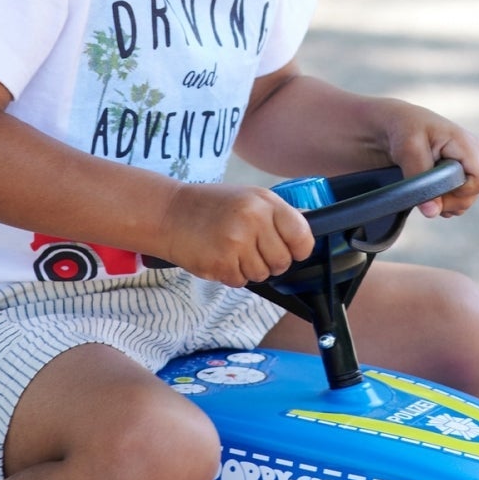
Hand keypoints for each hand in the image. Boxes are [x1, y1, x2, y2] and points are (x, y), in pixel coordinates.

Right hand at [160, 184, 314, 286]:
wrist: (168, 213)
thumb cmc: (211, 206)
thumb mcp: (249, 198)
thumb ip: (278, 215)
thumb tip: (310, 227)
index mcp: (265, 202)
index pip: (302, 235)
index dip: (299, 248)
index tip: (291, 250)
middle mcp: (254, 220)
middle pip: (282, 261)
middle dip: (270, 261)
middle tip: (250, 249)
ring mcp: (237, 242)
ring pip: (262, 274)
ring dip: (249, 269)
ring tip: (231, 250)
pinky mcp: (221, 263)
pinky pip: (241, 281)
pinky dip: (231, 275)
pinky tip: (219, 257)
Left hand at [381, 104, 478, 218]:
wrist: (399, 125)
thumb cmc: (405, 130)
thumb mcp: (408, 149)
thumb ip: (421, 182)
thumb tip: (432, 212)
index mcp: (469, 146)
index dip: (460, 192)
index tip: (435, 186)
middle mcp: (478, 156)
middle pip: (473, 196)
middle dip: (447, 200)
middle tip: (423, 187)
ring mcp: (473, 167)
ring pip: (466, 201)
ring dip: (443, 202)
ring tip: (424, 184)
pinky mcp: (465, 176)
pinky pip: (460, 201)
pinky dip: (443, 202)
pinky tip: (430, 188)